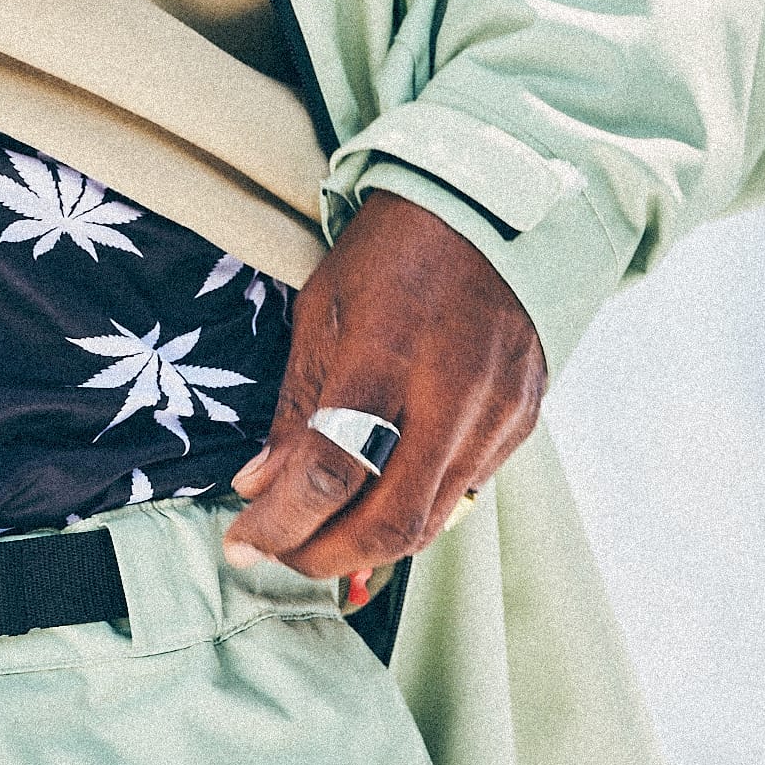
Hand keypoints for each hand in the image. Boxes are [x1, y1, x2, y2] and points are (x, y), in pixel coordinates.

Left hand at [223, 189, 545, 583]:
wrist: (492, 208)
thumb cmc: (392, 252)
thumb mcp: (322, 312)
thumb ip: (296, 409)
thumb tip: (259, 487)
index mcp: (386, 356)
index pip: (330, 473)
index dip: (281, 525)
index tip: (241, 544)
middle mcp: (451, 396)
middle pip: (389, 521)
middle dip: (324, 556)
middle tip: (280, 554)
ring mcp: (496, 414)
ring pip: (431, 521)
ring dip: (368, 547)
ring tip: (321, 538)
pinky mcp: (523, 421)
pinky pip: (463, 492)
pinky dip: (415, 511)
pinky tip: (379, 501)